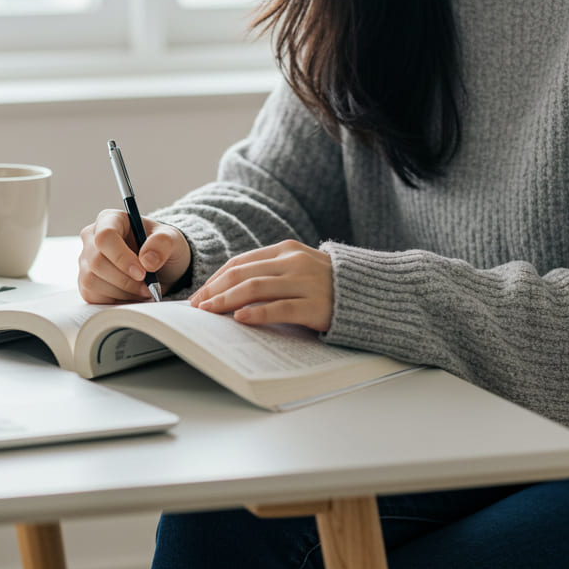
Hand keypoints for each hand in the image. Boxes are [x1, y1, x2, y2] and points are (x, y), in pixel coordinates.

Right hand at [78, 209, 190, 303]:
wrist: (162, 267)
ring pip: (91, 281)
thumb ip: (163, 243)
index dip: (121, 257)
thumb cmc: (163, 247)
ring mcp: (86, 261)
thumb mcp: (172, 240)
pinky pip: (92, 296)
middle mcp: (92, 238)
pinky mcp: (86, 282)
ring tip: (143, 290)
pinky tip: (132, 295)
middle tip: (148, 286)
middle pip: (97, 262)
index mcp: (110, 219)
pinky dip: (115, 300)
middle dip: (125, 280)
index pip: (105, 236)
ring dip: (122, 291)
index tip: (142, 273)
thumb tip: (147, 260)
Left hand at [189, 240, 332, 331]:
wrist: (371, 293)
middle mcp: (295, 262)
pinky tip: (240, 318)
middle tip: (197, 306)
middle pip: (243, 272)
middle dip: (215, 289)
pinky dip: (257, 313)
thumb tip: (231, 289)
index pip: (242, 261)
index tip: (200, 293)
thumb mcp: (300, 268)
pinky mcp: (315, 305)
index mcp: (288, 250)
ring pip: (256, 288)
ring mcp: (306, 282)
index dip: (216, 277)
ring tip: (209, 312)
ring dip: (227, 300)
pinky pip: (280, 308)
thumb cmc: (329, 285)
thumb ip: (272, 272)